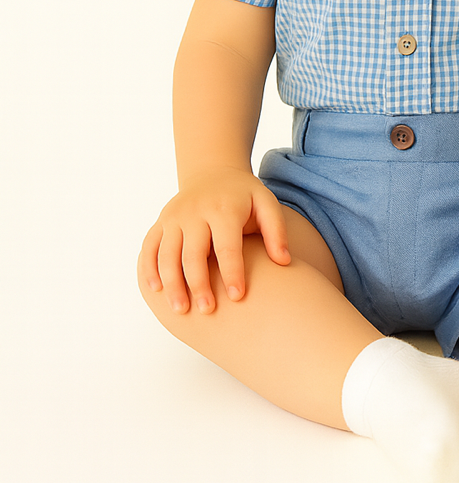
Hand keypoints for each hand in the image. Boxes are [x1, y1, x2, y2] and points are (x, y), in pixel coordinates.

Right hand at [138, 169, 290, 314]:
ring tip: (181, 310)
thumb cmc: (243, 195)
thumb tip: (284, 262)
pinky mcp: (161, 222)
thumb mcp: (266, 204)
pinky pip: (149, 247)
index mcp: (224, 209)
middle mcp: (195, 211)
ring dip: (172, 283)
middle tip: (208, 311)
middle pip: (194, 254)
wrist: (213, 171)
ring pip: (167, 254)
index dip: (232, 273)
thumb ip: (276, 231)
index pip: (227, 246)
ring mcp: (174, 216)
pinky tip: (155, 290)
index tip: (238, 298)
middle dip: (199, 284)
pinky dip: (148, 268)